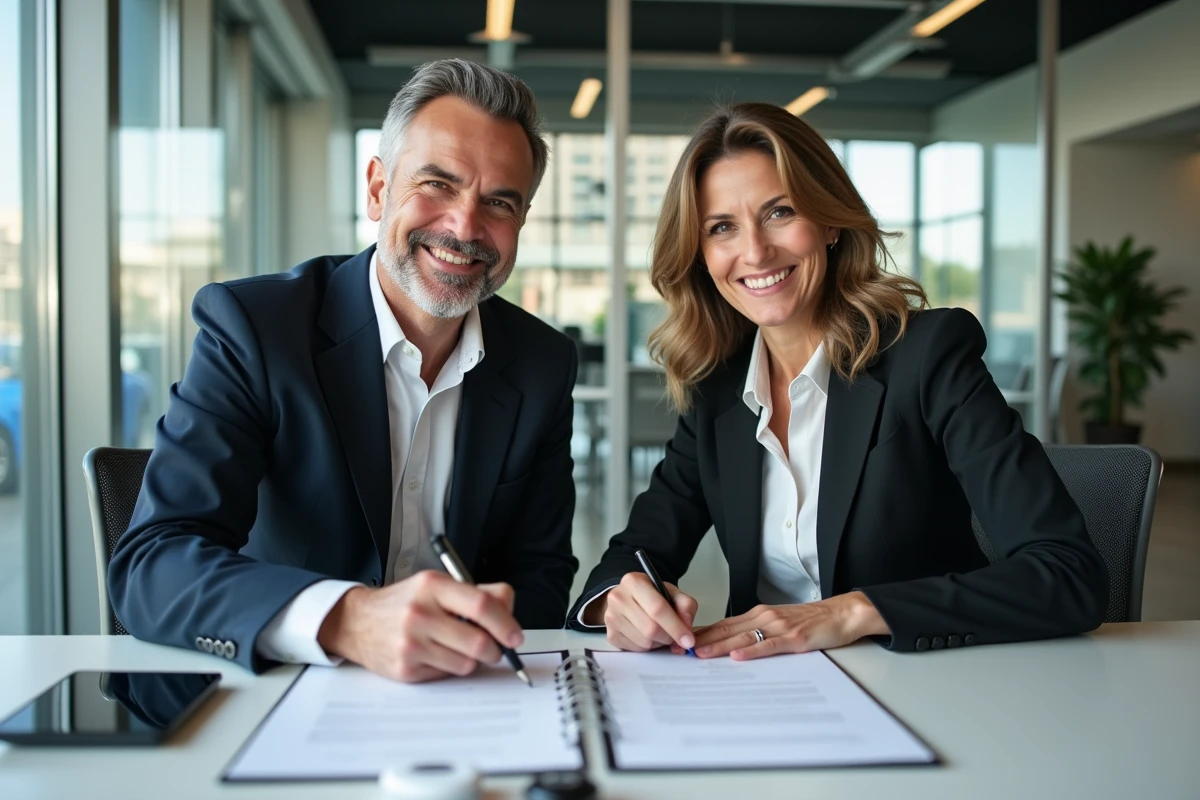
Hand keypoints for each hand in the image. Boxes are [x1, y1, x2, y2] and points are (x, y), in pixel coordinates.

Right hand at [317, 571, 523, 682]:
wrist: (357, 621)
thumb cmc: (405, 602)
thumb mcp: (436, 586)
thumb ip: (476, 594)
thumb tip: (509, 611)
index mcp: (433, 586)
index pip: (481, 606)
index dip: (505, 624)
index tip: (515, 637)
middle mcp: (420, 613)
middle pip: (478, 642)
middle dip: (495, 650)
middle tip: (495, 649)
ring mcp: (411, 643)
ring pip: (466, 664)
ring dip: (472, 660)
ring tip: (458, 648)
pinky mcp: (405, 669)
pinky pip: (446, 675)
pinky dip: (450, 668)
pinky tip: (436, 655)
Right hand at [594, 572, 698, 651]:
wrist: (628, 599)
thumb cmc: (652, 596)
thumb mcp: (672, 593)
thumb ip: (685, 605)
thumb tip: (687, 627)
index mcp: (634, 581)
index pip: (657, 608)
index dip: (676, 627)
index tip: (688, 640)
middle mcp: (618, 597)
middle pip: (651, 628)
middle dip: (668, 637)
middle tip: (675, 637)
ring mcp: (611, 617)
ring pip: (644, 642)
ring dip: (658, 643)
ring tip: (660, 632)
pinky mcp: (610, 634)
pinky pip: (636, 649)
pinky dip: (647, 647)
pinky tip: (648, 636)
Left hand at [692, 591, 888, 660]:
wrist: (840, 614)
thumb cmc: (811, 621)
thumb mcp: (778, 622)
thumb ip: (756, 630)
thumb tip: (731, 644)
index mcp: (758, 614)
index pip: (722, 624)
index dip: (701, 633)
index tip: (680, 641)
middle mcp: (764, 617)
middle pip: (726, 629)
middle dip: (701, 640)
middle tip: (679, 650)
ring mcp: (778, 627)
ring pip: (742, 637)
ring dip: (718, 646)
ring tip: (699, 654)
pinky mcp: (793, 639)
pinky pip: (768, 646)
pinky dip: (751, 651)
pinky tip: (737, 656)